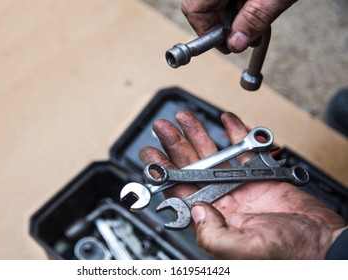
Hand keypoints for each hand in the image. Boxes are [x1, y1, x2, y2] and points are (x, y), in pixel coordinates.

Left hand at [139, 110, 346, 258]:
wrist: (322, 242)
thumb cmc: (289, 254)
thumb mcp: (245, 250)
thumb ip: (213, 234)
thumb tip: (196, 210)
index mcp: (214, 218)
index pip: (179, 191)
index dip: (162, 172)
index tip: (150, 154)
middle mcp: (222, 199)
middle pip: (191, 167)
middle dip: (175, 146)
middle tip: (162, 128)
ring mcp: (239, 184)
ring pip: (213, 154)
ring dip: (197, 135)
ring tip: (183, 119)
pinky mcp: (259, 173)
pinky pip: (243, 148)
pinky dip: (235, 132)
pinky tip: (224, 120)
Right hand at [181, 0, 296, 52]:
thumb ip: (253, 20)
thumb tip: (235, 43)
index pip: (194, 9)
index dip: (207, 31)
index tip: (226, 45)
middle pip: (203, 5)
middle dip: (223, 26)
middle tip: (245, 38)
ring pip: (216, 1)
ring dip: (234, 16)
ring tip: (256, 23)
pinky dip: (239, 4)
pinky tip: (255, 8)